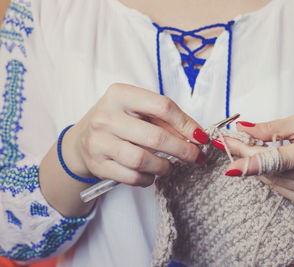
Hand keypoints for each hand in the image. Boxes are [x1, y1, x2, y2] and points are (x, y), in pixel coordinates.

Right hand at [61, 83, 207, 186]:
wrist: (81, 140)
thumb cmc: (118, 122)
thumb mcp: (138, 111)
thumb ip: (165, 120)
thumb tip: (196, 136)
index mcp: (120, 95)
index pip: (162, 106)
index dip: (186, 124)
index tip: (200, 137)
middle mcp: (106, 116)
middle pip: (156, 137)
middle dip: (183, 150)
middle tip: (196, 157)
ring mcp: (99, 142)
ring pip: (143, 160)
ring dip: (164, 167)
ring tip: (170, 166)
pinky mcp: (98, 164)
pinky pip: (132, 176)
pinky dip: (148, 178)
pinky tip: (152, 174)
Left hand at [218, 115, 293, 221]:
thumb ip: (272, 128)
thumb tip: (243, 129)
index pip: (282, 161)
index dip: (254, 164)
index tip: (229, 169)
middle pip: (273, 171)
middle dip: (247, 157)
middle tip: (228, 143)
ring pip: (273, 181)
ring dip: (257, 167)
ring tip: (250, 151)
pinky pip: (280, 190)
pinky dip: (270, 177)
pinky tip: (272, 166)